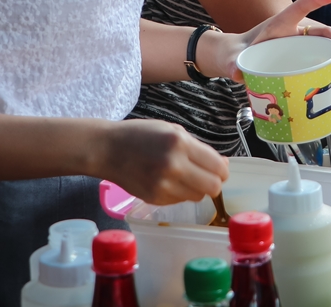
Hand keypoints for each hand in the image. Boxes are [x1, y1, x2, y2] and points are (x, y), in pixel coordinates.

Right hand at [94, 120, 228, 206]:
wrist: (107, 150)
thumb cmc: (140, 135)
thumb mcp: (171, 130)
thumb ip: (198, 148)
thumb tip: (222, 164)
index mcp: (180, 144)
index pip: (218, 167)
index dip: (223, 169)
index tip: (219, 168)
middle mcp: (174, 166)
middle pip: (213, 187)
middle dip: (214, 182)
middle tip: (206, 175)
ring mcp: (163, 185)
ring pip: (198, 196)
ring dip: (196, 187)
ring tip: (183, 176)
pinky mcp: (155, 199)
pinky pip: (180, 200)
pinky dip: (180, 192)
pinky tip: (168, 180)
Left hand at [202, 0, 330, 83]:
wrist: (237, 60)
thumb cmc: (237, 53)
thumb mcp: (232, 57)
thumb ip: (231, 63)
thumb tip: (235, 74)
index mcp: (278, 25)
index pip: (298, 8)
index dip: (314, 0)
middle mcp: (292, 33)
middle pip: (319, 32)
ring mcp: (298, 47)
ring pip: (323, 49)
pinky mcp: (299, 60)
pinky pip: (318, 62)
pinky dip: (328, 71)